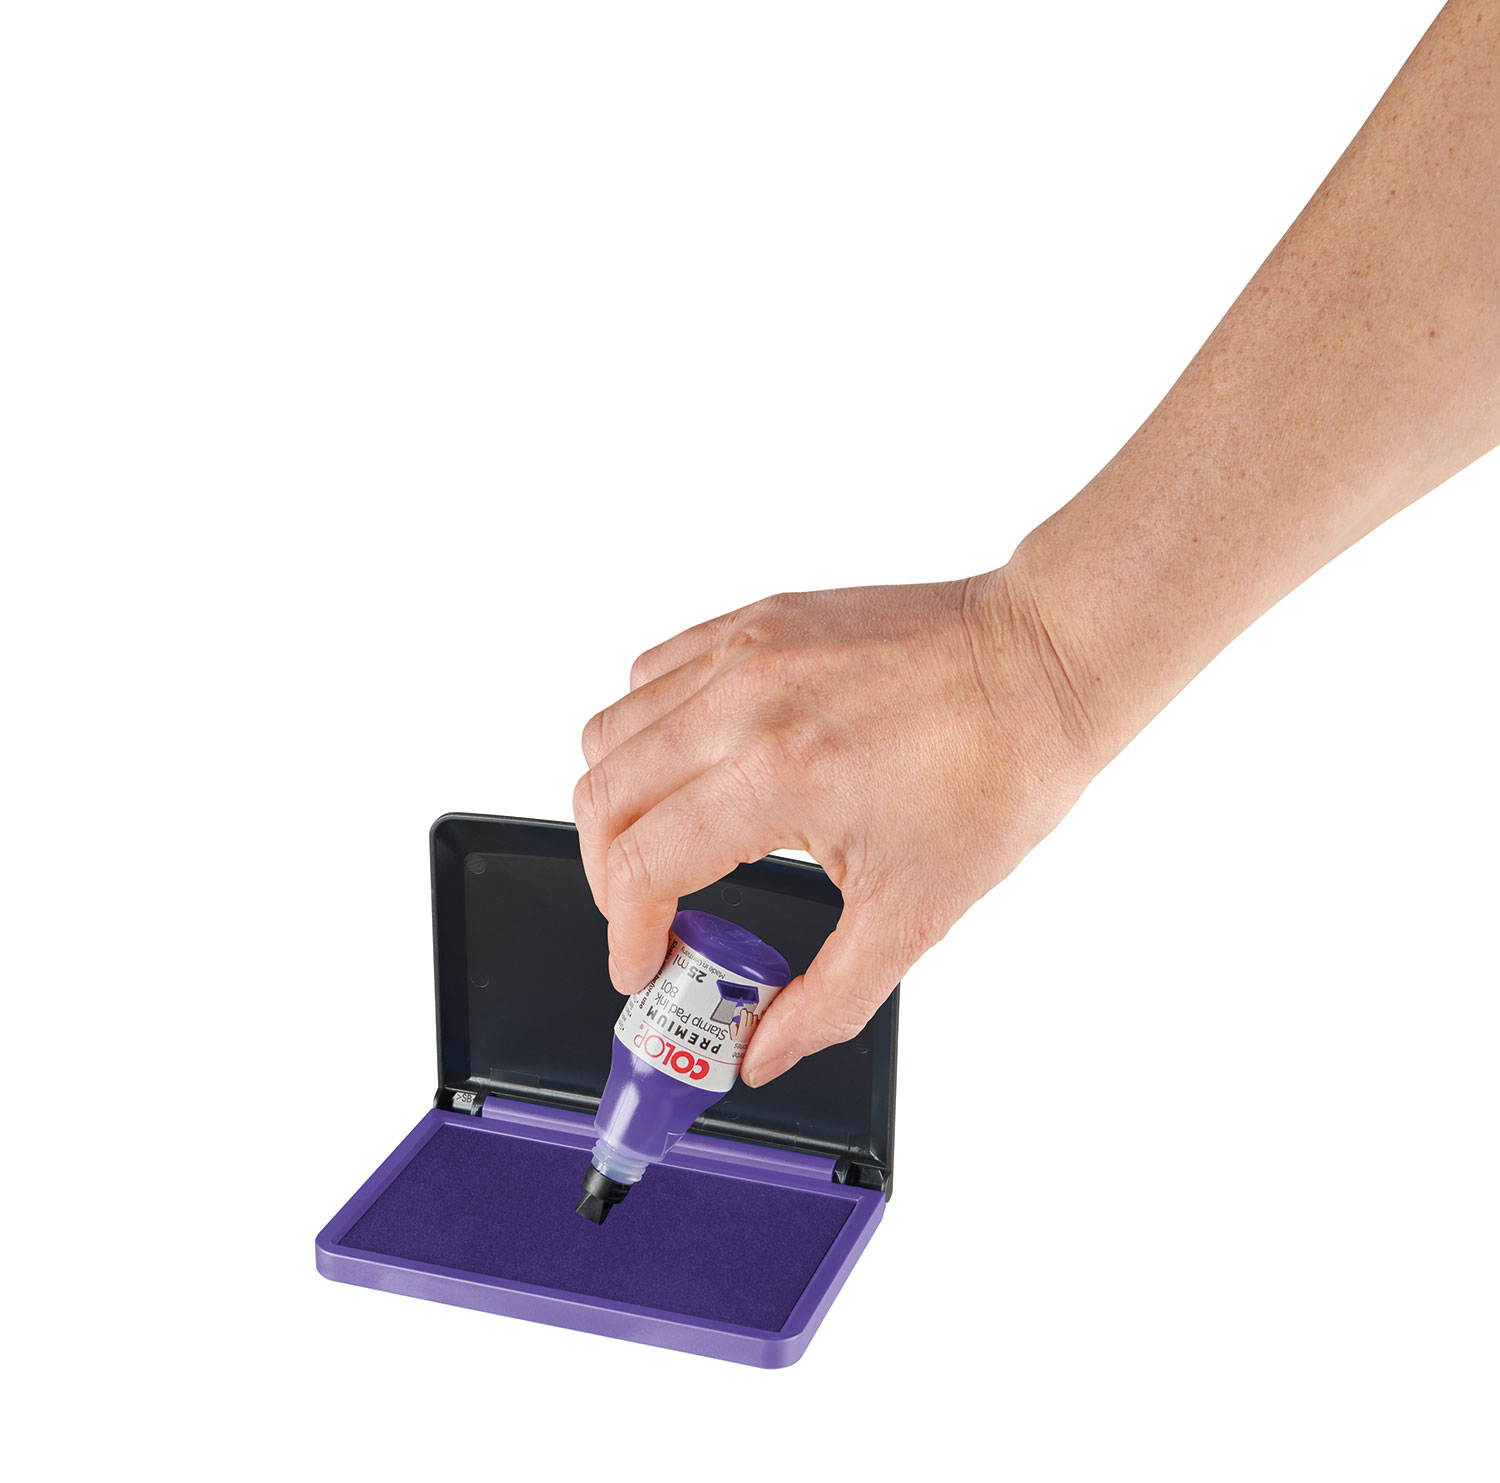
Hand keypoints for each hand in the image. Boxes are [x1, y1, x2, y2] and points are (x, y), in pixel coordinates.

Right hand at [573, 567, 1108, 1085]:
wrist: (1042, 661)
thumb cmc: (997, 771)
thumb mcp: (917, 912)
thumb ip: (828, 999)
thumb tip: (762, 1054)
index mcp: (779, 776)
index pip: (639, 864)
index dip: (625, 933)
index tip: (641, 963)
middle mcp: (744, 702)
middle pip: (600, 797)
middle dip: (608, 879)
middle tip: (650, 918)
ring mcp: (744, 649)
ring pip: (609, 731)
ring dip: (618, 803)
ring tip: (669, 845)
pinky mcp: (756, 617)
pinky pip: (652, 674)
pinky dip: (645, 731)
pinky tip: (693, 769)